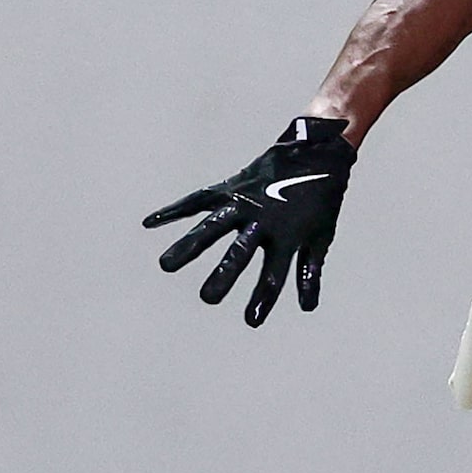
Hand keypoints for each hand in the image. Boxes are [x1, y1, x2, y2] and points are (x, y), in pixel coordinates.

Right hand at [144, 117, 355, 326]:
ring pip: (213, 226)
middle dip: (224, 274)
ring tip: (166, 266)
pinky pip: (198, 199)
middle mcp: (263, 219)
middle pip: (240, 251)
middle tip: (208, 298)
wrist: (317, 150)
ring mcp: (244, 201)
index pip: (273, 273)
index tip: (252, 322)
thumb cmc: (321, 199)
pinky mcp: (231, 186)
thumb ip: (310, 271)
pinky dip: (175, 210)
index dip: (263, 298)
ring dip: (189, 245)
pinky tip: (150, 222)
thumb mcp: (321, 236)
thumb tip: (306, 308)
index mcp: (288, 235)